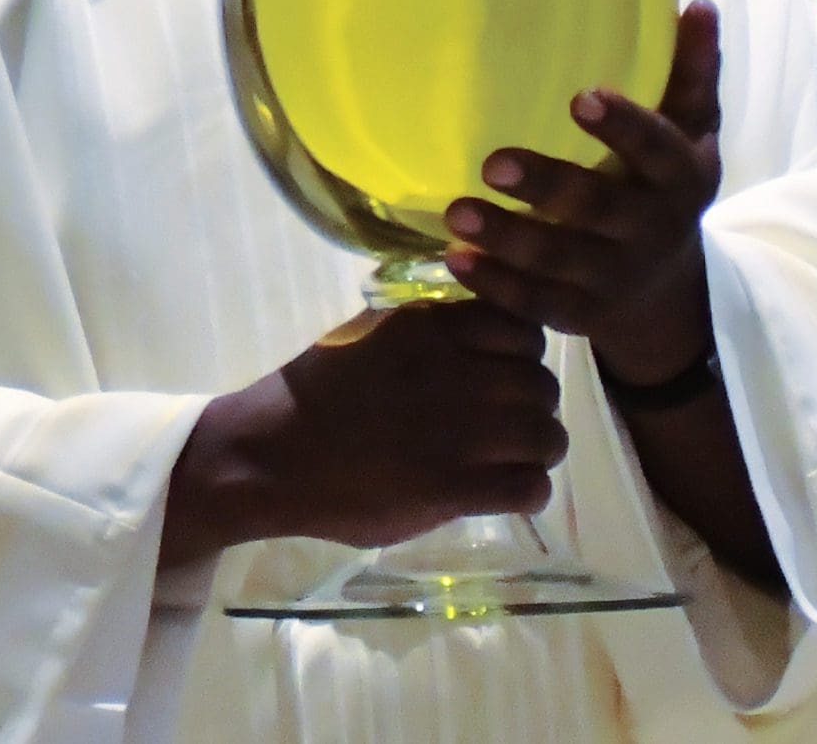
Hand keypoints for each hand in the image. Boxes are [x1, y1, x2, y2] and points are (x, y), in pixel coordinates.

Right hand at [163, 301, 565, 561]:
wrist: (271, 454)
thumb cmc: (315, 392)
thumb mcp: (372, 331)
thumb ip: (426, 328)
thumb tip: (473, 323)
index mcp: (434, 327)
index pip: (524, 329)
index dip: (524, 357)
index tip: (507, 377)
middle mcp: (456, 370)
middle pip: (542, 384)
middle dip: (535, 407)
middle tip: (514, 428)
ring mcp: (459, 430)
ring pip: (546, 435)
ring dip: (539, 451)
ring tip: (518, 463)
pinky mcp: (453, 485)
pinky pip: (528, 486)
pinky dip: (529, 491)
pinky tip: (508, 493)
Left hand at [446, 1, 722, 385]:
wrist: (667, 293)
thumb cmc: (666, 183)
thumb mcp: (693, 130)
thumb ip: (692, 71)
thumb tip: (698, 3)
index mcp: (679, 176)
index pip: (655, 148)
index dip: (621, 126)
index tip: (577, 98)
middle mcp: (649, 229)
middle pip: (597, 207)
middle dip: (546, 187)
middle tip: (491, 162)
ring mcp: (613, 277)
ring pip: (559, 261)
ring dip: (506, 238)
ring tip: (456, 213)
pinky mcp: (578, 313)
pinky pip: (536, 303)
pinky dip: (496, 287)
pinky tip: (456, 261)